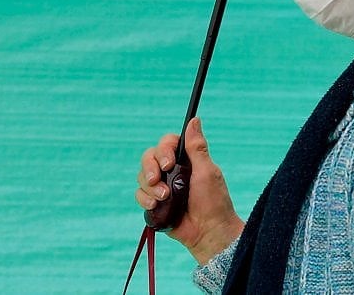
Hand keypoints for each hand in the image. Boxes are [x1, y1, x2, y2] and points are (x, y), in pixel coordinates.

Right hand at [135, 117, 244, 264]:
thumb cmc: (213, 202)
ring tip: (164, 199)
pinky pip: (140, 194)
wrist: (208, 232)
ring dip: (150, 187)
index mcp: (186, 160)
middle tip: (158, 180)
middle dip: (150, 168)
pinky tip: (155, 206)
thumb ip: (197, 147)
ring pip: (142, 176)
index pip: (166, 144)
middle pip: (149, 157)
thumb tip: (195, 120)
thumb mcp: (207, 171)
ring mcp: (162, 187)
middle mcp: (172, 171)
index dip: (163, 151)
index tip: (169, 163)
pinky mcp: (155, 203)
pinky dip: (145, 199)